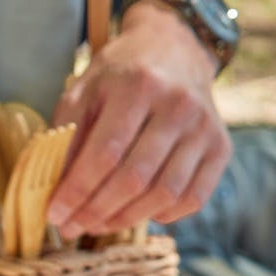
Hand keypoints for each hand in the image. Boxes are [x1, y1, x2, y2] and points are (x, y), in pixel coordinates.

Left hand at [46, 0, 231, 237]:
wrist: (176, 49)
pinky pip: (193, 197)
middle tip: (73, 227)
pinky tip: (137, 213)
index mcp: (138, 86)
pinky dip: (163, 215)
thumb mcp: (85, 89)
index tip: (55, 214)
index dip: (77, 190)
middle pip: (135, 178)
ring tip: (98, 224)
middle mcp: (178, 105)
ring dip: (126, 219)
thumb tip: (55, 187)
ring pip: (165, 193)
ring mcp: (205, 128)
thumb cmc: (121, 73)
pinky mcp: (221, 147)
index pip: (105, 152)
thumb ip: (68, 133)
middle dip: (97, 211)